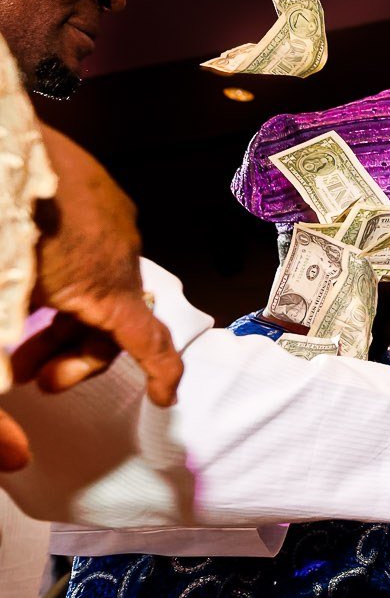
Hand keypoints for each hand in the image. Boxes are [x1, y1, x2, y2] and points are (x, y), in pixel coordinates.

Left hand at [23, 126, 180, 405]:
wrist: (5, 139)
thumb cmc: (6, 230)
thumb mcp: (1, 315)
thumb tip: (11, 458)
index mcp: (106, 290)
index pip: (151, 344)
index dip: (162, 375)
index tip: (164, 396)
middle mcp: (121, 252)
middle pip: (116, 317)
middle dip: (77, 353)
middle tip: (32, 375)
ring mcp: (111, 215)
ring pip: (101, 276)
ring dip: (67, 311)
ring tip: (17, 326)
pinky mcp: (94, 186)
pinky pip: (93, 239)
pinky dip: (68, 268)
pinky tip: (27, 269)